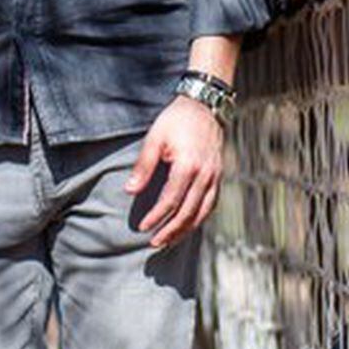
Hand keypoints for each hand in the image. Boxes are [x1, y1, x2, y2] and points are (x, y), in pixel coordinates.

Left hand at [124, 95, 225, 247]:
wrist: (205, 105)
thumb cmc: (176, 120)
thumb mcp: (155, 138)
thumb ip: (143, 166)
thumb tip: (130, 191)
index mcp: (188, 166)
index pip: (170, 201)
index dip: (156, 217)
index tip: (143, 227)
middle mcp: (205, 175)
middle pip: (188, 212)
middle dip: (171, 231)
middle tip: (155, 243)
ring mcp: (215, 177)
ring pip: (202, 212)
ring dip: (186, 230)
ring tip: (169, 241)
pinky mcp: (218, 176)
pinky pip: (211, 204)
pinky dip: (199, 218)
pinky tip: (188, 225)